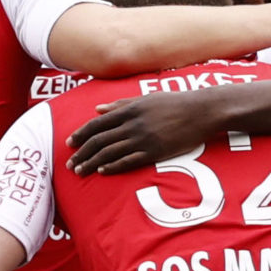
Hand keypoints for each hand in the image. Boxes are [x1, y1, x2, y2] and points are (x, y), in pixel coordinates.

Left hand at [65, 89, 225, 175]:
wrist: (201, 111)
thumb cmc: (174, 103)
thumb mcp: (146, 98)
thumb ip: (120, 105)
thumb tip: (97, 109)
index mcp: (129, 110)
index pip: (97, 124)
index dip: (81, 135)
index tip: (69, 144)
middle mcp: (132, 124)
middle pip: (99, 141)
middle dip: (81, 154)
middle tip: (69, 165)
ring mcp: (143, 139)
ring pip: (110, 153)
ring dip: (92, 163)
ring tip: (80, 172)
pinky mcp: (154, 152)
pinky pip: (128, 161)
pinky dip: (113, 167)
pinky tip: (102, 172)